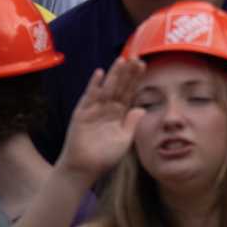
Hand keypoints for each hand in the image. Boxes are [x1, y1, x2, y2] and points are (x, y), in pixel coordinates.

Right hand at [57, 58, 144, 181]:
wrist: (84, 169)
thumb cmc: (104, 157)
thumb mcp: (123, 141)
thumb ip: (132, 124)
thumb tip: (142, 108)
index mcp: (119, 114)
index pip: (129, 92)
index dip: (135, 79)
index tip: (143, 65)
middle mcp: (107, 109)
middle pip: (119, 87)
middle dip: (127, 73)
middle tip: (136, 57)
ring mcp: (94, 109)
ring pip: (106, 88)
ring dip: (113, 75)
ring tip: (121, 60)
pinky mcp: (82, 113)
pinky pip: (89, 96)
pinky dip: (94, 85)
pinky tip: (100, 73)